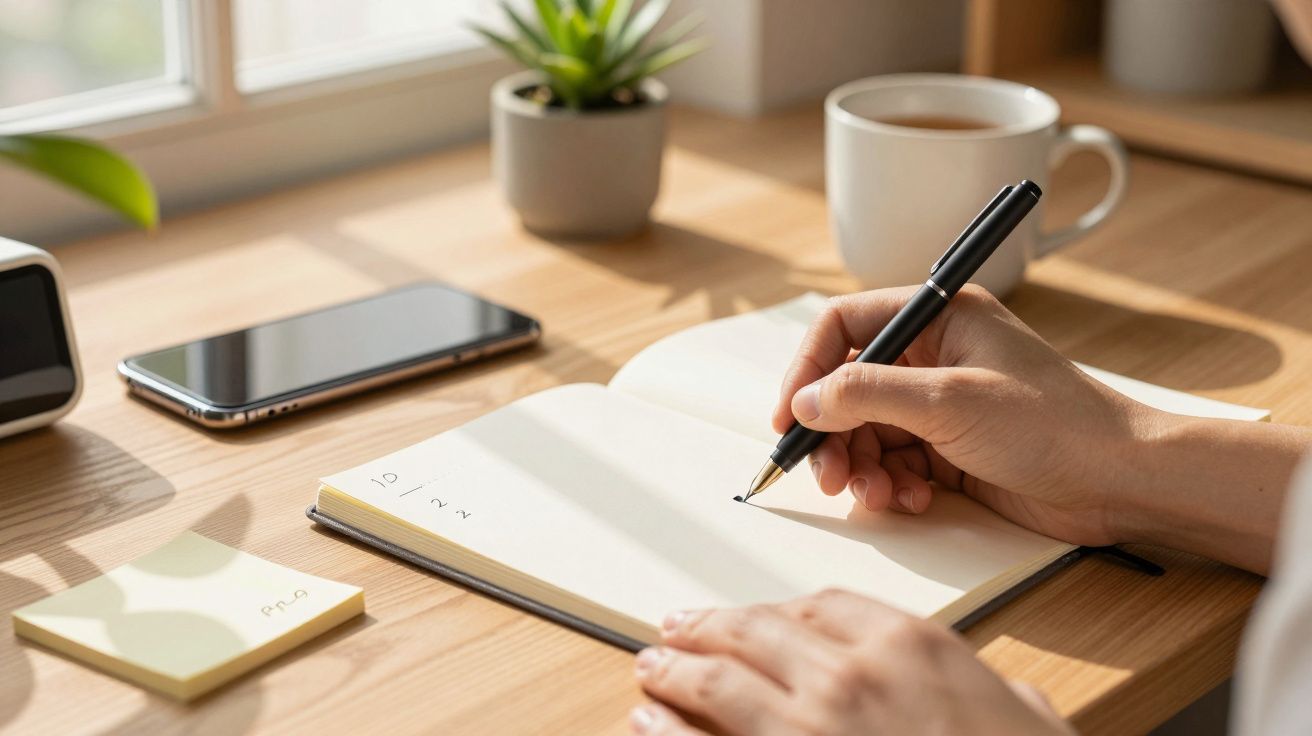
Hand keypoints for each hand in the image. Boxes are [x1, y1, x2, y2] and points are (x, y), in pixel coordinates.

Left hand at [631, 589, 1073, 735]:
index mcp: (909, 644)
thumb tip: (996, 691)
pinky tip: (646, 719)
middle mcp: (851, 674)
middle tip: (676, 626)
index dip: (777, 610)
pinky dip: (667, 728)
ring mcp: (812, 725)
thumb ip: (988, 688)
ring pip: (719, 679)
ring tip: (650, 665)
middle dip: (707, 626)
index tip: (756, 615)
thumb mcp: (1027, 714)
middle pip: (755, 631)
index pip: (823, 605)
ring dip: (675, 669)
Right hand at [771, 285, 1155, 546]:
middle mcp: (935, 355)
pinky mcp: (950, 448)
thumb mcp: (949, 402)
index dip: (808, 370)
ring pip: (867, 431)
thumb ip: (868, 395)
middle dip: (833, 434)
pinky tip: (911, 501)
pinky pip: (894, 463)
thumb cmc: (1054, 425)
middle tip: (827, 476)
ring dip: (861, 467)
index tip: (790, 418)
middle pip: (848, 387)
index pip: (845, 327)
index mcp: (939, 318)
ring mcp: (941, 404)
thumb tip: (806, 402)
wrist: (1122, 481)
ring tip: (875, 496)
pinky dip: (891, 485)